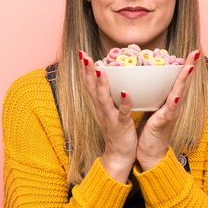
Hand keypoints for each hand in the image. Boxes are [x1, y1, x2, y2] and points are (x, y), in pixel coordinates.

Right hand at [78, 50, 136, 182]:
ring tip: (100, 68)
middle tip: (83, 55)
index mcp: (99, 104)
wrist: (119, 155)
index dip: (84, 68)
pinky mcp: (121, 125)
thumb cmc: (116, 129)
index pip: (88, 83)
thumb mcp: (110, 109)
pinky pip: (122, 113)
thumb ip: (108, 95)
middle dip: (87, 70)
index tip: (81, 52)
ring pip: (103, 98)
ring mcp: (110, 117)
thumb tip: (109, 77)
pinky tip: (126, 93)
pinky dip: (123, 103)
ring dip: (101, 83)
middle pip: (91, 87)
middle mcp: (101, 109)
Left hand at [136, 50, 199, 170]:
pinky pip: (168, 113)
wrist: (150, 153)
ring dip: (184, 81)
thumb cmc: (150, 130)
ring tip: (189, 67)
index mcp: (169, 100)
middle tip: (196, 52)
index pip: (178, 79)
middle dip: (190, 67)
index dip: (185, 65)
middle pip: (183, 83)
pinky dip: (172, 104)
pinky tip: (175, 96)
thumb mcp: (152, 107)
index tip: (192, 51)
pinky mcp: (163, 124)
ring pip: (179, 94)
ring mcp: (170, 114)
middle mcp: (173, 105)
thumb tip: (149, 77)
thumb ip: (154, 94)